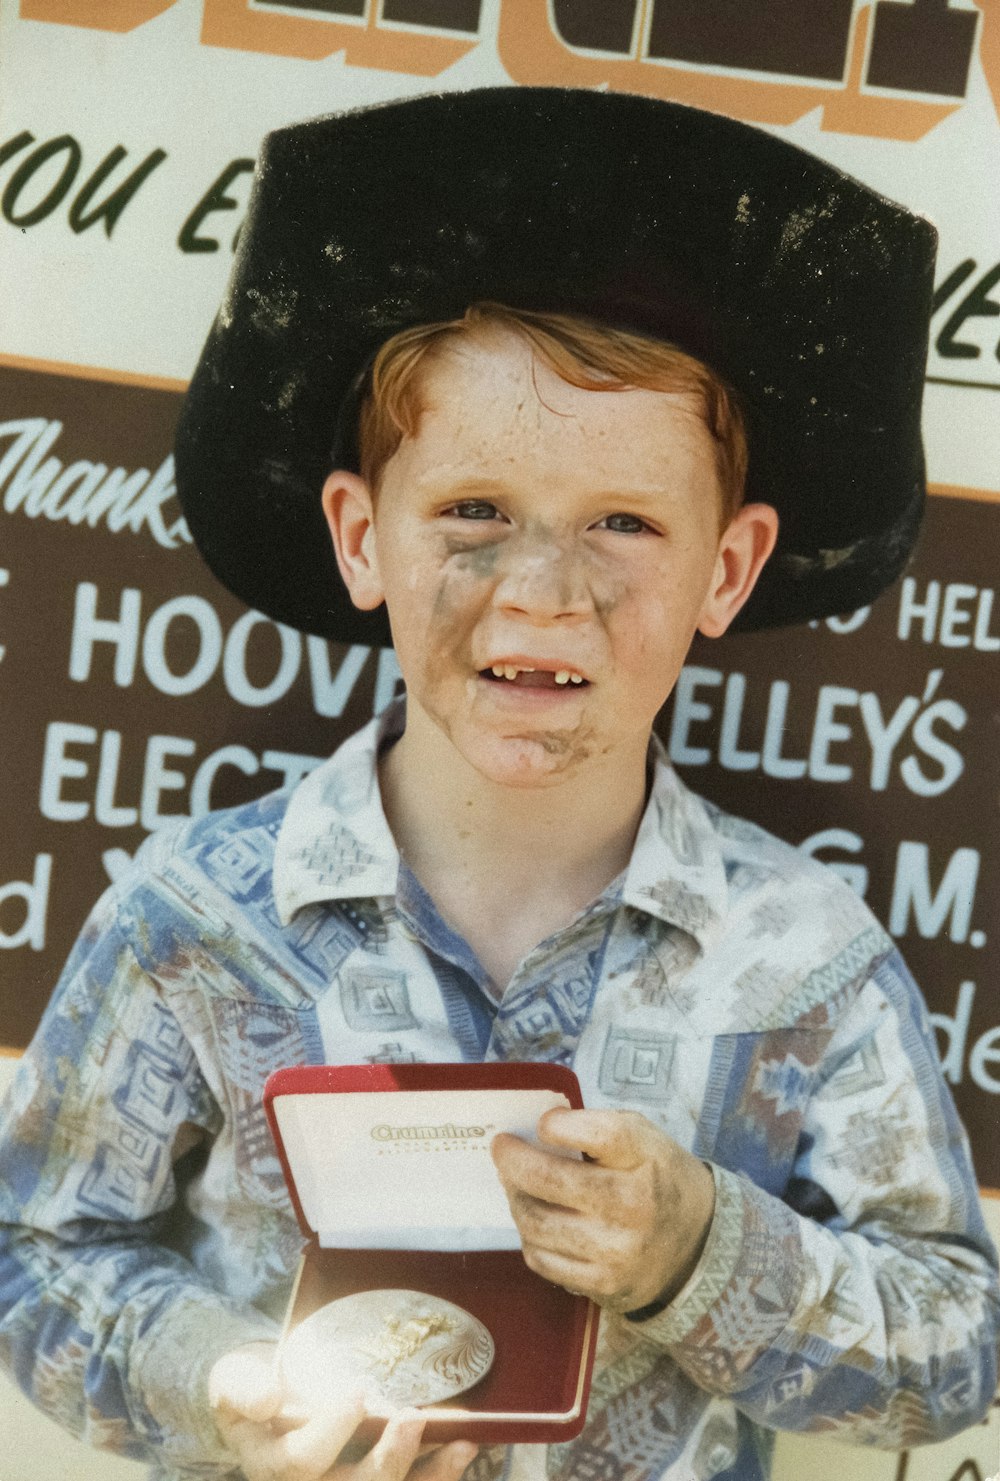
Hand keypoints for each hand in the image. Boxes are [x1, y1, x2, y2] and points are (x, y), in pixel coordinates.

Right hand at [208, 1342, 477, 1480]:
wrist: (266, 1404)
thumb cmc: (253, 1389)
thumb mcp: (235, 1382)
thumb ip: (245, 1388)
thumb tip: (269, 1398)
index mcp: (272, 1466)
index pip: (302, 1461)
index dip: (330, 1431)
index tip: (357, 1393)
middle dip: (388, 1461)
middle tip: (414, 1417)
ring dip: (428, 1475)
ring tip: (459, 1443)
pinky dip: (437, 1475)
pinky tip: (462, 1452)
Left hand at [491, 1108, 715, 1313]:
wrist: (698, 1244)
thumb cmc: (658, 1177)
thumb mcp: (645, 1137)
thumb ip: (597, 1127)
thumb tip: (537, 1130)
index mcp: (646, 1159)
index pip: (597, 1134)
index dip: (557, 1125)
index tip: (543, 1124)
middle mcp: (633, 1207)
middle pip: (548, 1179)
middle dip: (513, 1160)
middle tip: (502, 1148)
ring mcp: (616, 1251)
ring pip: (536, 1222)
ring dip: (516, 1198)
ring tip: (515, 1185)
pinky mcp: (603, 1284)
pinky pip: (543, 1260)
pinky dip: (531, 1236)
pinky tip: (537, 1221)